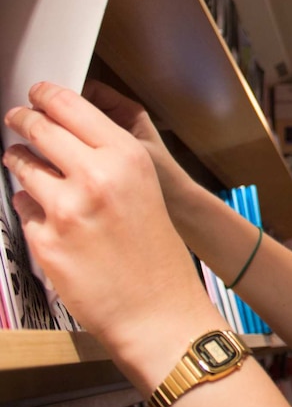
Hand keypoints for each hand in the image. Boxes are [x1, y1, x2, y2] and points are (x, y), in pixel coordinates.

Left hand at [2, 83, 212, 363]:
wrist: (158, 312)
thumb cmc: (158, 256)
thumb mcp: (146, 191)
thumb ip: (109, 161)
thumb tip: (64, 136)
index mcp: (127, 159)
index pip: (70, 106)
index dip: (46, 95)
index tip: (36, 94)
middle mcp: (95, 177)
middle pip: (38, 129)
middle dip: (23, 121)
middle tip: (18, 119)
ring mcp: (65, 210)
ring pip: (21, 166)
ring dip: (21, 162)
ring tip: (29, 167)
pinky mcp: (44, 241)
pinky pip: (22, 208)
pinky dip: (30, 207)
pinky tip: (50, 218)